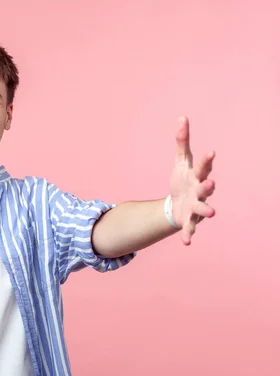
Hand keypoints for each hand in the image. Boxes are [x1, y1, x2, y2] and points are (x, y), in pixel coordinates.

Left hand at [170, 117, 215, 244]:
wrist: (178, 204)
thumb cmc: (184, 180)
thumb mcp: (180, 161)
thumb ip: (181, 141)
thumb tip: (182, 117)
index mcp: (197, 177)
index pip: (202, 167)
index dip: (206, 161)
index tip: (210, 152)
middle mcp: (200, 192)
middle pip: (205, 188)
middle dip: (208, 186)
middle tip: (211, 183)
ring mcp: (196, 207)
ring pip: (202, 209)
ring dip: (206, 210)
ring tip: (212, 213)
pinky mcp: (189, 221)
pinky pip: (189, 228)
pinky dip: (188, 235)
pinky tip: (187, 242)